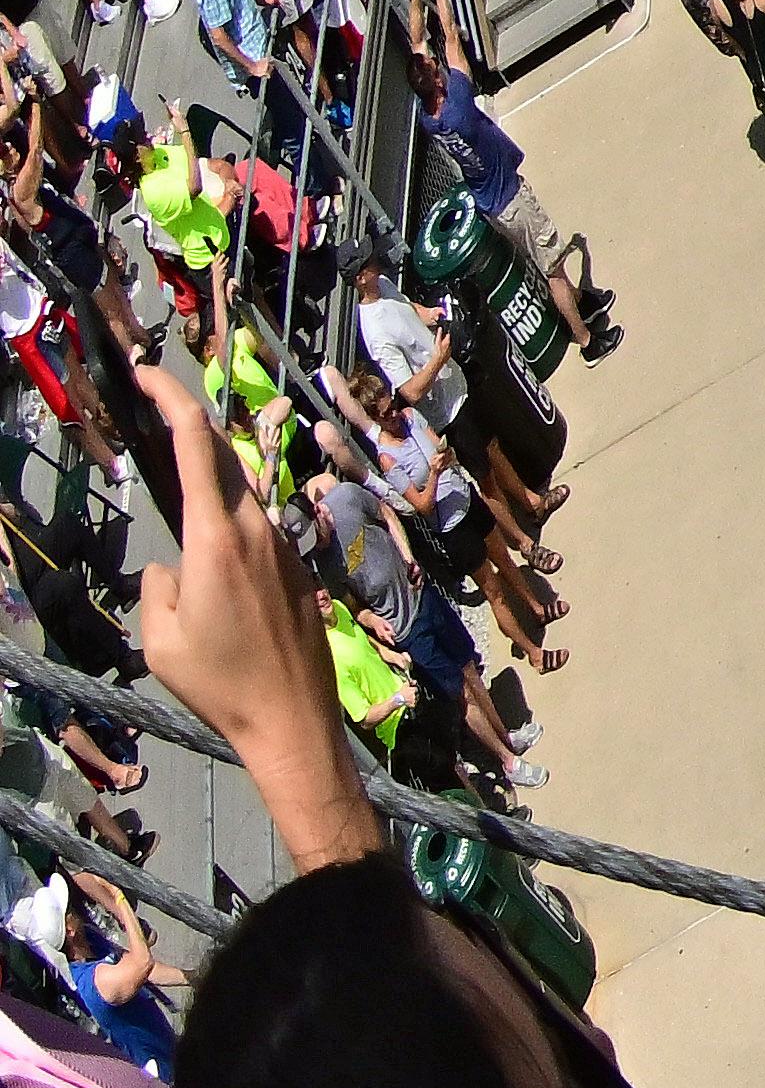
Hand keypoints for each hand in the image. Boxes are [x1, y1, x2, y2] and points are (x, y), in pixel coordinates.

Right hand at [131, 368, 374, 870]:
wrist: (292, 716)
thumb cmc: (220, 682)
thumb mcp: (159, 638)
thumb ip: (157, 587)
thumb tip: (169, 567)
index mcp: (217, 537)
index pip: (196, 445)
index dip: (171, 398)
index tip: (146, 371)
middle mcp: (256, 530)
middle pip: (221, 460)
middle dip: (187, 426)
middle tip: (152, 402)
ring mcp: (281, 547)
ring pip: (240, 496)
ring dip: (209, 480)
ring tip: (174, 478)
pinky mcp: (295, 568)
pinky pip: (254, 531)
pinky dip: (228, 523)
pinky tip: (210, 555)